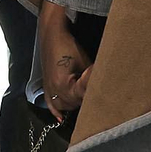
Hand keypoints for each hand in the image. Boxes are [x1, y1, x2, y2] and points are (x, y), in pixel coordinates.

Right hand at [37, 1, 91, 122]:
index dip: (93, 91)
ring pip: (63, 105)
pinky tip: (60, 117)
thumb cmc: (68, 46)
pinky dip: (55, 110)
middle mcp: (54, 89)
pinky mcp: (47, 85)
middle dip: (84, 99)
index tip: (104, 88)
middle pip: (73, 103)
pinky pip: (50, 102)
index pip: (82, 95)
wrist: (52, 34)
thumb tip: (103, 87)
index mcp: (63, 83)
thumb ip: (92, 78)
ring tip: (84, 98)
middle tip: (97, 93)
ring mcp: (49, 88)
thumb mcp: (85, 62)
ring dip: (73, 103)